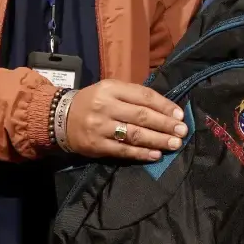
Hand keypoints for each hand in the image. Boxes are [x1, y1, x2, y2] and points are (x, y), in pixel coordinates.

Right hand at [63, 79, 187, 161]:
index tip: (180, 114)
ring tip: (174, 144)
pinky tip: (156, 154)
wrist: (60, 117)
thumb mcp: (110, 90)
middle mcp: (106, 106)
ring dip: (157, 140)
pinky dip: (141, 153)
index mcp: (111, 88)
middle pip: (142, 116)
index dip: (164, 105)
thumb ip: (134, 96)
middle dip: (165, 124)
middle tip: (182, 131)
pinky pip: (123, 150)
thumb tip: (166, 108)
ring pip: (134, 134)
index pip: (144, 96)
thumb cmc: (93, 102)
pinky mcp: (97, 145)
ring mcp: (100, 127)